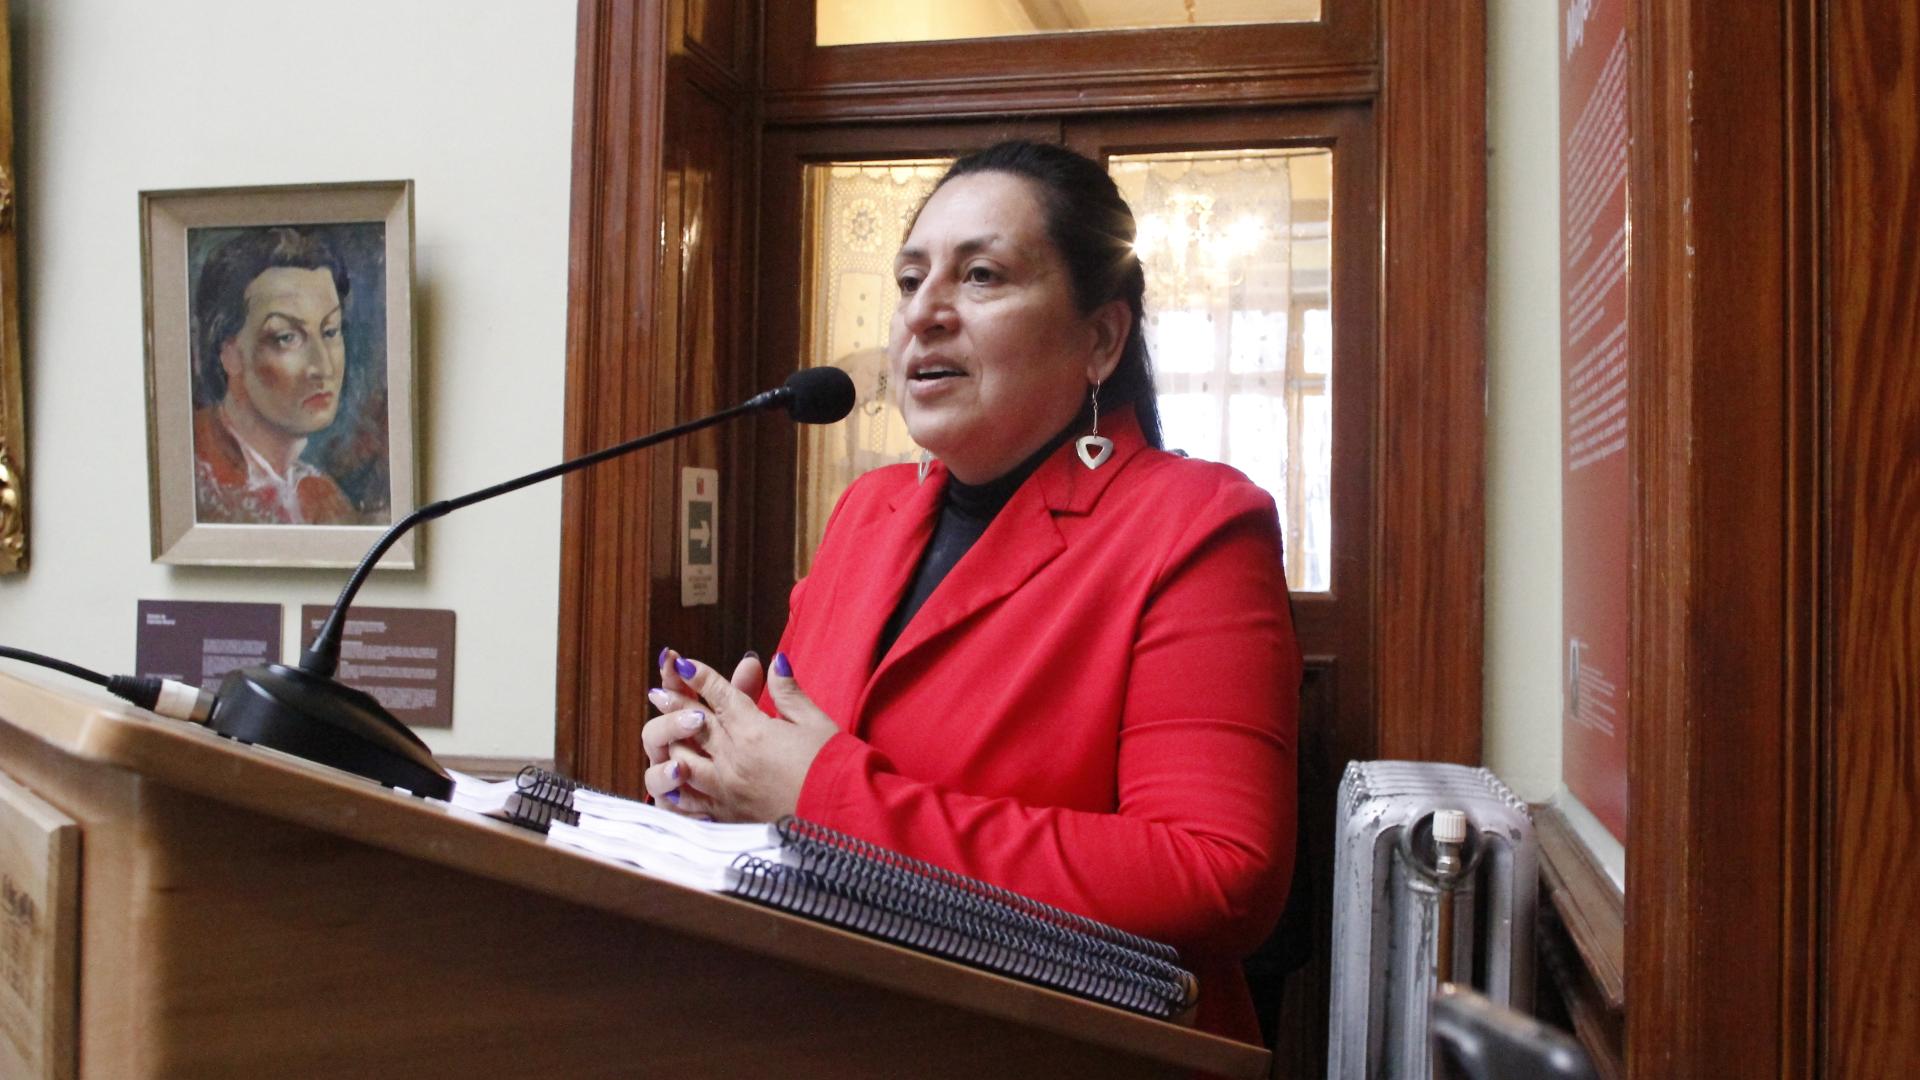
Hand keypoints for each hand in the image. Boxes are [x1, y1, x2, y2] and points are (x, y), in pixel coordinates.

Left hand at [643, 651, 837, 822]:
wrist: (843, 818)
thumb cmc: (834, 766)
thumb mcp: (816, 722)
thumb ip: (789, 692)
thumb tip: (776, 662)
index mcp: (754, 733)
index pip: (721, 697)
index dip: (702, 677)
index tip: (684, 663)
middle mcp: (733, 760)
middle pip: (695, 725)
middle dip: (676, 704)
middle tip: (659, 691)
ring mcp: (727, 790)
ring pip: (685, 760)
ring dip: (672, 742)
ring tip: (662, 731)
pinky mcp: (729, 815)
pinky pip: (691, 800)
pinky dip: (678, 787)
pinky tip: (672, 780)